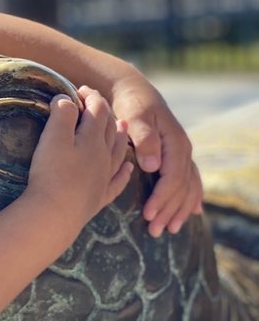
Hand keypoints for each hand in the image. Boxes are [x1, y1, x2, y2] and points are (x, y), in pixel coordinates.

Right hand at [27, 88, 132, 238]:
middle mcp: (104, 156)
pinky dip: (124, 173)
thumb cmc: (52, 173)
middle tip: (96, 103)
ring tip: (123, 127)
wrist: (56, 214)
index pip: (97, 110)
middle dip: (104, 112)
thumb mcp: (53, 136)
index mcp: (93, 138)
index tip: (81, 88)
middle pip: (110, 129)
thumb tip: (66, 98)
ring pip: (119, 152)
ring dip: (122, 137)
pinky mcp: (99, 198)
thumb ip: (62, 114)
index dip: (91, 97)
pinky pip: (118, 182)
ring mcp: (104, 178)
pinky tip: (128, 170)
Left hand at [107, 71, 202, 236]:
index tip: (149, 214)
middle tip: (155, 230)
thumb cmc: (130, 103)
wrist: (132, 90)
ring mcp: (181, 153)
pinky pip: (189, 180)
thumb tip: (153, 165)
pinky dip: (190, 198)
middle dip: (170, 210)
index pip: (173, 176)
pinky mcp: (174, 156)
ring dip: (179, 209)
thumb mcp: (134, 115)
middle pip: (182, 186)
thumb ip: (143, 137)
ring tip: (169, 229)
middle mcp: (182, 149)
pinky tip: (190, 213)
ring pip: (187, 186)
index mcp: (174, 141)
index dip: (163, 197)